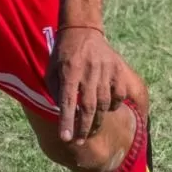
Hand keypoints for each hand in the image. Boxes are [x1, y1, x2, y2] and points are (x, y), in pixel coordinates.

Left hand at [47, 27, 143, 143]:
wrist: (82, 30)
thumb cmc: (62, 55)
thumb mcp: (51, 70)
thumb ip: (55, 91)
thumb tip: (62, 114)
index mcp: (68, 71)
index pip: (67, 101)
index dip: (66, 121)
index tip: (66, 138)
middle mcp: (88, 71)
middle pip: (88, 107)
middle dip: (84, 128)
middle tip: (79, 141)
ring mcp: (105, 70)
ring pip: (105, 104)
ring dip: (98, 120)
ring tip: (90, 128)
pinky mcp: (118, 70)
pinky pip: (120, 95)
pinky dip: (114, 105)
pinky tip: (106, 107)